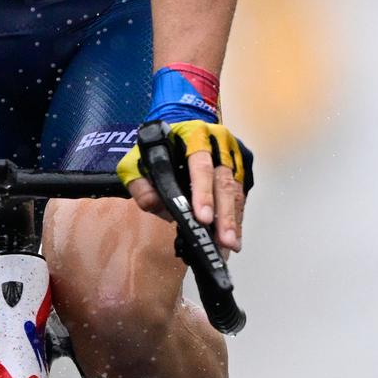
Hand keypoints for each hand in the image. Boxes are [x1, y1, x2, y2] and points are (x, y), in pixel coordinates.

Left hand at [118, 119, 251, 253]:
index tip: (203, 218)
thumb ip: (141, 184)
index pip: (200, 165)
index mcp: (192, 136)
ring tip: (229, 245)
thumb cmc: (157, 150)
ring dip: (233, 220)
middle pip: (223, 180)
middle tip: (223, 241)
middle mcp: (217, 143)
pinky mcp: (239, 167)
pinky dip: (238, 218)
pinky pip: (240, 195)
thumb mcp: (137, 162)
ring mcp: (231, 155)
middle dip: (224, 214)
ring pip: (235, 190)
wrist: (176, 132)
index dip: (203, 192)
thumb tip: (154, 203)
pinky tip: (234, 237)